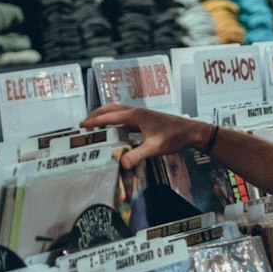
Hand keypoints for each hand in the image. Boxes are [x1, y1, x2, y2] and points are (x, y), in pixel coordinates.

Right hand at [80, 103, 205, 170]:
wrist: (190, 131)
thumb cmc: (173, 137)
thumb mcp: (154, 147)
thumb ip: (137, 155)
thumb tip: (121, 163)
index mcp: (135, 115)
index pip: (109, 116)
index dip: (94, 121)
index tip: (82, 126)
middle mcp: (135, 111)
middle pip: (110, 108)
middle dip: (96, 114)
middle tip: (84, 123)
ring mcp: (140, 114)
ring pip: (117, 111)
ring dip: (104, 115)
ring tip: (94, 124)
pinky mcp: (144, 119)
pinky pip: (124, 117)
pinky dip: (114, 120)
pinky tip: (113, 130)